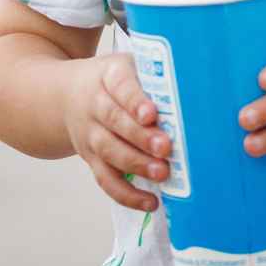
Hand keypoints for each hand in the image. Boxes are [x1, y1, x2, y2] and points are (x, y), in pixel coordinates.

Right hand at [62, 53, 170, 212]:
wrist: (66, 96)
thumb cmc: (114, 79)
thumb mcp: (130, 64)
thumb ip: (156, 74)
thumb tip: (199, 85)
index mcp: (110, 75)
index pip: (122, 86)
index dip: (135, 101)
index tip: (151, 114)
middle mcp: (95, 105)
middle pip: (115, 121)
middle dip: (141, 137)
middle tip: (166, 148)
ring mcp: (90, 134)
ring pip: (109, 152)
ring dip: (136, 165)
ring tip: (162, 173)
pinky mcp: (90, 159)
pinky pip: (105, 179)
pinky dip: (126, 194)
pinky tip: (149, 201)